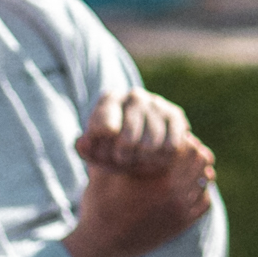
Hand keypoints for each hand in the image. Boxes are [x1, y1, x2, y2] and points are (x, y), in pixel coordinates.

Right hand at [63, 93, 215, 256]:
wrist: (103, 244)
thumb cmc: (100, 202)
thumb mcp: (101, 170)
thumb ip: (104, 145)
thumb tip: (96, 124)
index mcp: (158, 176)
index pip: (188, 146)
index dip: (180, 138)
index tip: (170, 137)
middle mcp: (175, 194)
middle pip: (202, 160)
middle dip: (191, 152)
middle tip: (178, 150)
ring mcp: (181, 211)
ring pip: (205, 180)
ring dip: (196, 170)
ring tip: (182, 166)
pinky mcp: (182, 224)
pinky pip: (205, 201)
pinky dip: (199, 191)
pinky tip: (185, 186)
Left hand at [76, 89, 190, 174]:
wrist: (143, 149)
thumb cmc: (113, 149)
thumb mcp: (95, 152)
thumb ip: (85, 148)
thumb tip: (82, 143)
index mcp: (109, 99)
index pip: (105, 127)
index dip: (104, 149)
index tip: (105, 154)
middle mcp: (133, 96)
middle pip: (129, 138)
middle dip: (125, 156)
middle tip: (123, 159)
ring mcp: (156, 103)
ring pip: (151, 142)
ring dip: (144, 159)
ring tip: (139, 159)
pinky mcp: (175, 114)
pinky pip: (171, 144)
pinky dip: (162, 158)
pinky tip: (156, 157)